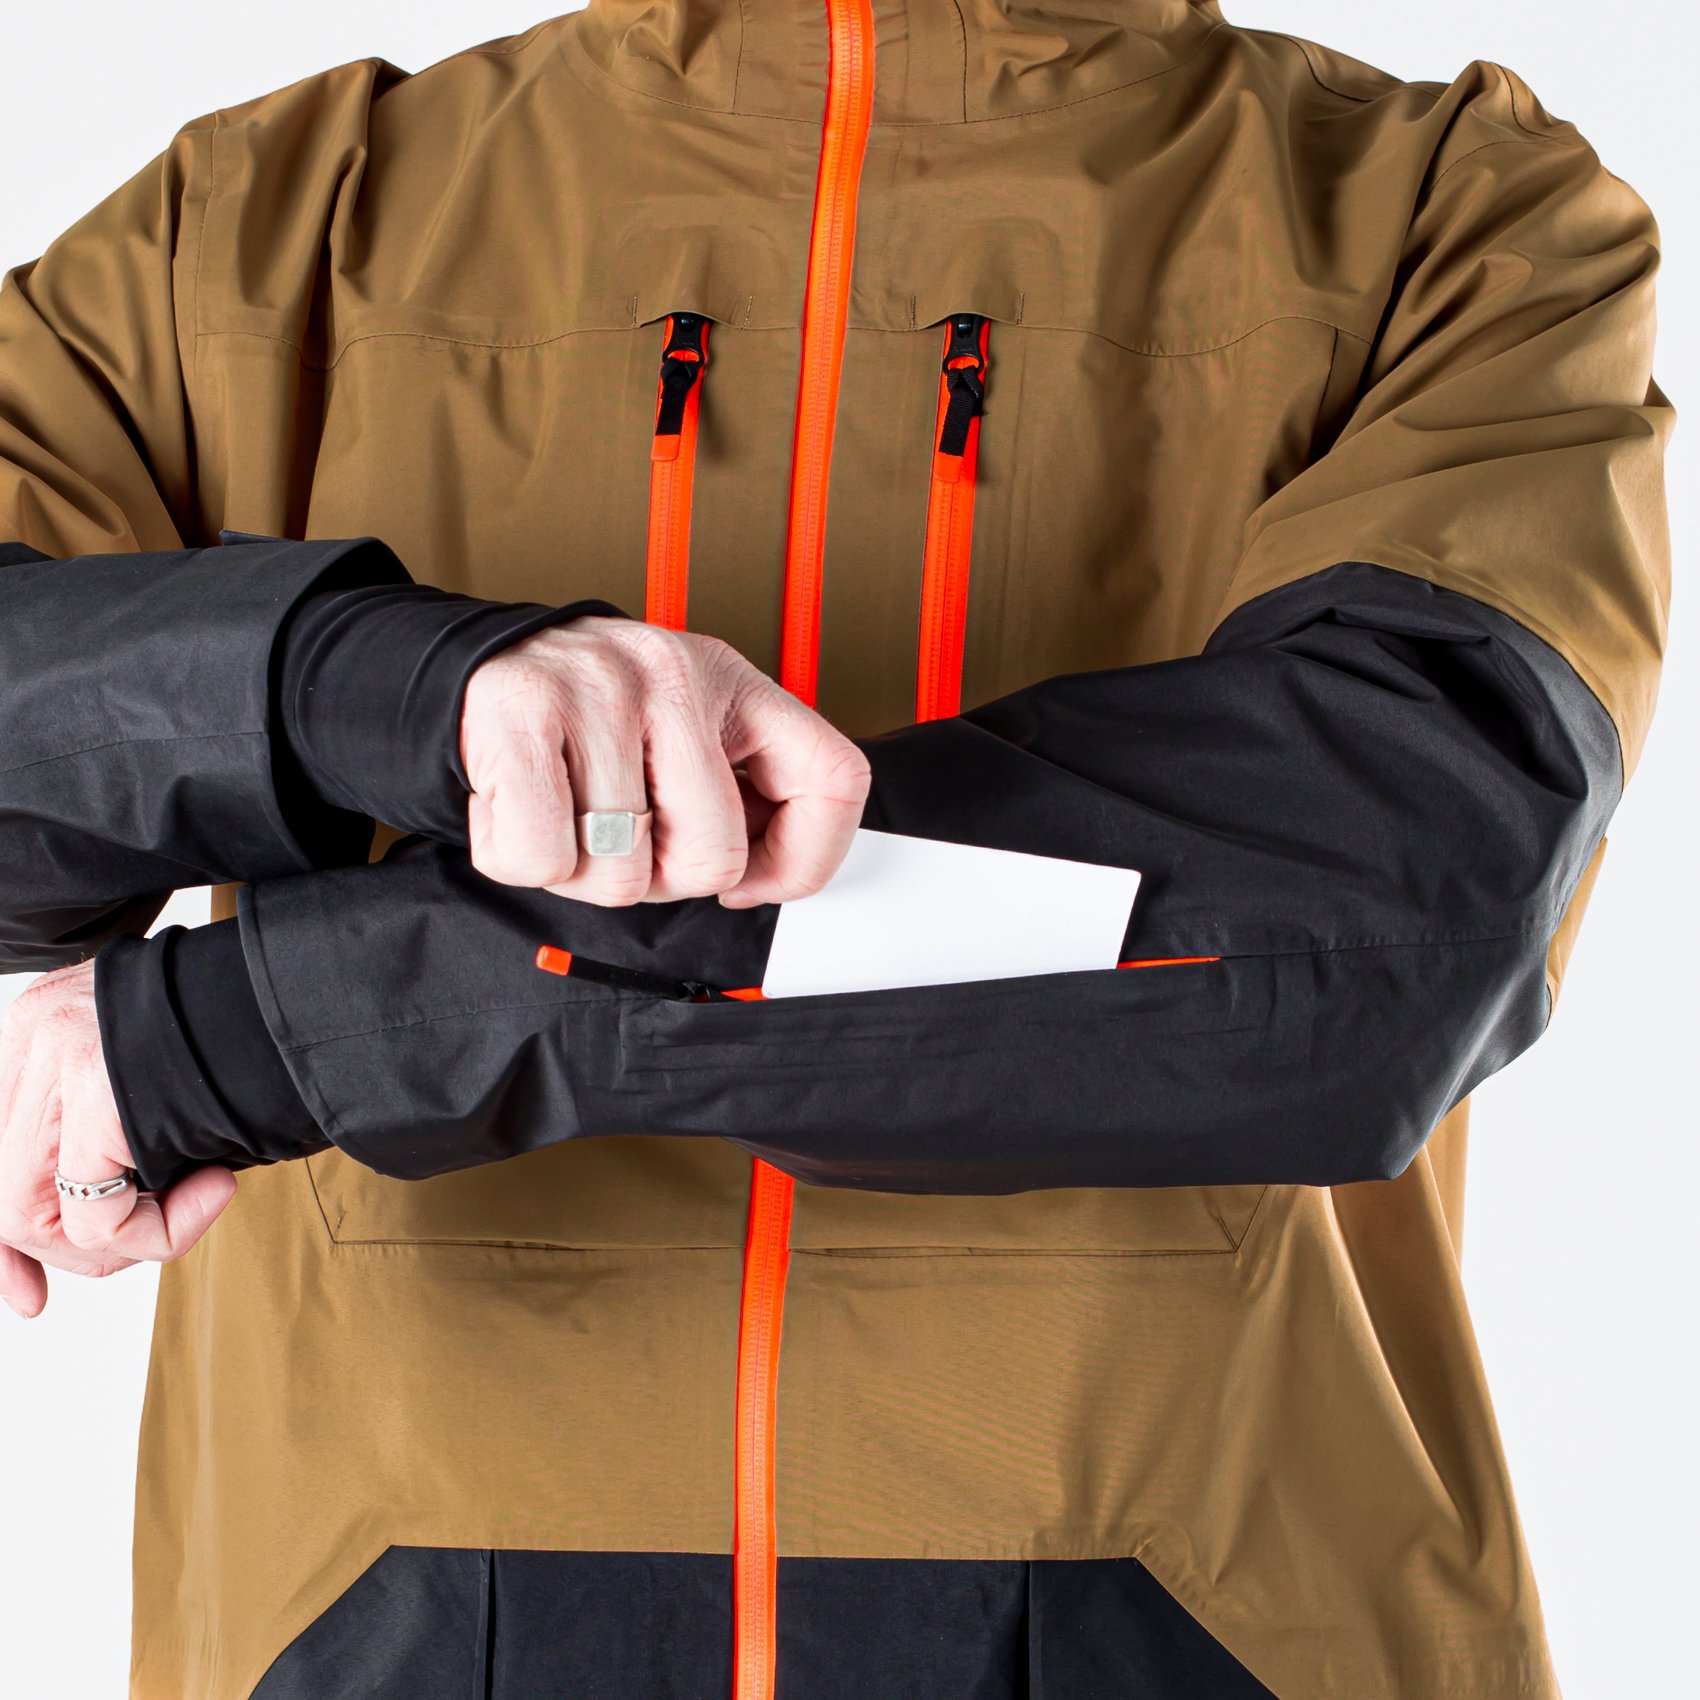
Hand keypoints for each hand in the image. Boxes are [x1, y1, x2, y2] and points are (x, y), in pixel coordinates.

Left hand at [0, 961, 235, 1318]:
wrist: (300, 987)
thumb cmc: (246, 1037)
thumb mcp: (151, 1087)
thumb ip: (93, 1148)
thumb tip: (35, 1279)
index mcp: (39, 1024)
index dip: (3, 1244)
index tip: (31, 1296)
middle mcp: (34, 1032)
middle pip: (6, 1196)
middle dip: (78, 1248)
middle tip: (162, 1233)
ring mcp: (55, 1053)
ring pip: (35, 1216)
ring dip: (124, 1242)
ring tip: (201, 1201)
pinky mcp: (92, 1086)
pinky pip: (94, 1217)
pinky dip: (155, 1234)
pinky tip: (216, 1190)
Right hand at [461, 618, 869, 907]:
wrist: (473, 668)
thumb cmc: (590, 721)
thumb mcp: (687, 737)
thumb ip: (738, 795)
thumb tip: (759, 879)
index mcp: (734, 683)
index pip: (836, 779)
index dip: (803, 859)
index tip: (751, 879)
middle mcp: (674, 676)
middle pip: (714, 858)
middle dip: (663, 879)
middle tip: (628, 839)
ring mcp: (599, 690)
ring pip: (623, 875)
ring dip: (584, 873)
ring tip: (567, 814)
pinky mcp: (522, 715)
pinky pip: (543, 859)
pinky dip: (524, 859)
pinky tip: (520, 808)